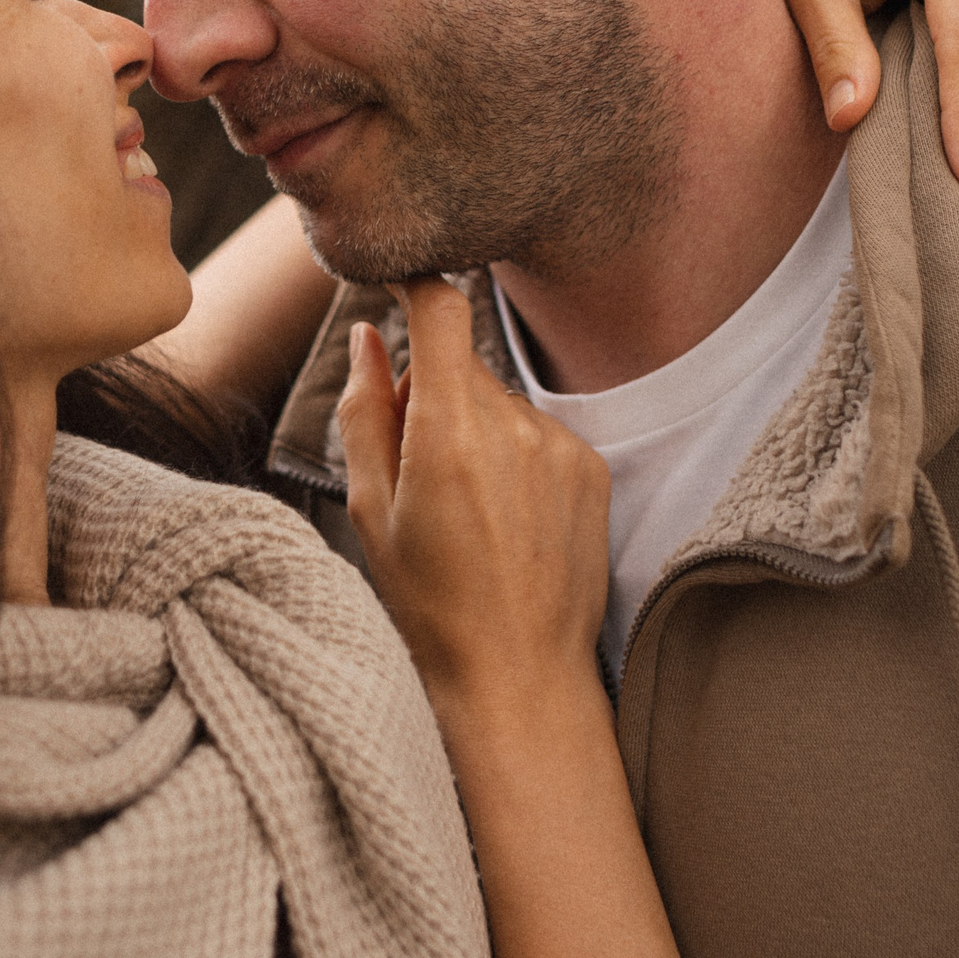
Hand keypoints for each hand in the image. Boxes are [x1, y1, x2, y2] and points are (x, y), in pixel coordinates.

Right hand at [336, 279, 609, 714]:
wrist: (517, 674)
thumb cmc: (429, 602)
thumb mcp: (371, 510)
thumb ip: (365, 411)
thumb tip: (369, 337)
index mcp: (449, 431)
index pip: (442, 309)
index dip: (415, 283)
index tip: (397, 283)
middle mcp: (514, 426)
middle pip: (464, 368)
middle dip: (434, 395)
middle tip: (416, 470)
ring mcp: (561, 446)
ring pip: (502, 404)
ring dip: (478, 431)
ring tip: (468, 513)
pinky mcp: (593, 469)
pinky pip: (540, 435)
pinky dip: (518, 459)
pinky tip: (508, 521)